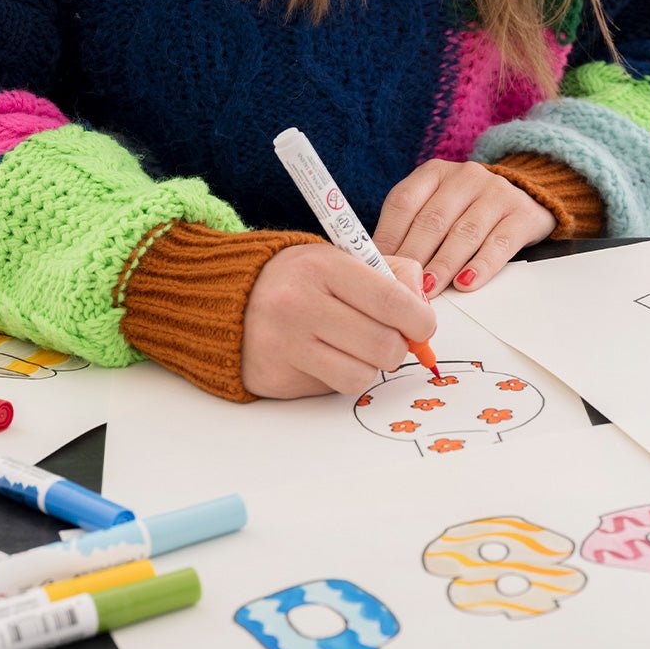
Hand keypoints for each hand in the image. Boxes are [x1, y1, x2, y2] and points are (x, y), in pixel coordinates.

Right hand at [241, 244, 434, 398]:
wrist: (226, 296)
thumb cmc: (299, 279)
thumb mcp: (343, 259)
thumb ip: (392, 276)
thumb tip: (423, 310)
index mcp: (323, 267)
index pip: (391, 301)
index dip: (420, 321)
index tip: (422, 326)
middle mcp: (298, 304)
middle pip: (383, 345)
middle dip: (397, 347)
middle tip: (386, 338)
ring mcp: (283, 343)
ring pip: (362, 375)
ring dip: (368, 366)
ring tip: (353, 347)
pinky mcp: (275, 376)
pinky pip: (332, 389)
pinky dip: (339, 377)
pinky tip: (325, 357)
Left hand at [372, 159, 556, 297]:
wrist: (526, 199)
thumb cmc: (468, 212)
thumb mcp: (436, 210)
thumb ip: (409, 232)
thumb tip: (380, 269)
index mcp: (434, 173)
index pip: (403, 203)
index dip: (388, 238)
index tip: (380, 268)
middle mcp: (465, 177)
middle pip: (432, 220)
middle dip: (414, 257)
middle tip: (402, 287)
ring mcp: (496, 193)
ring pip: (464, 233)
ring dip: (443, 265)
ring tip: (429, 290)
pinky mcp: (521, 214)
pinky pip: (498, 244)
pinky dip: (481, 266)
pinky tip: (466, 283)